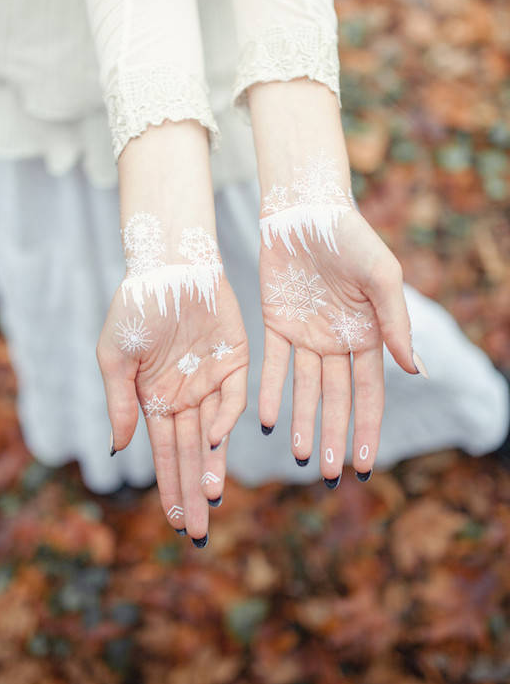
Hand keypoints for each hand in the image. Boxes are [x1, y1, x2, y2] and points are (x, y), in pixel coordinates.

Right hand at [97, 221, 247, 543]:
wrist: (170, 266)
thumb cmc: (136, 308)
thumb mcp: (115, 358)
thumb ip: (119, 404)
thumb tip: (119, 451)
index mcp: (155, 398)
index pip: (165, 453)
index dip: (170, 487)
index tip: (174, 523)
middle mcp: (185, 396)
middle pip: (191, 454)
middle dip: (193, 493)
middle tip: (199, 533)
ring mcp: (212, 381)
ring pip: (215, 436)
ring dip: (213, 468)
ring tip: (212, 502)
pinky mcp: (238, 362)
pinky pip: (233, 399)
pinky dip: (225, 421)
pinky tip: (213, 442)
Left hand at [258, 166, 420, 484]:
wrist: (305, 208)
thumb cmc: (352, 237)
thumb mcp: (381, 278)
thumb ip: (395, 323)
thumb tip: (416, 370)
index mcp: (367, 334)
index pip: (368, 392)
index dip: (367, 428)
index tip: (365, 465)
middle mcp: (336, 341)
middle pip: (335, 399)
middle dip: (332, 436)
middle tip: (326, 474)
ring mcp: (305, 334)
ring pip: (303, 389)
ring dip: (302, 422)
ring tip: (298, 457)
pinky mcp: (276, 323)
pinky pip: (273, 365)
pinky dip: (272, 392)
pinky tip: (268, 421)